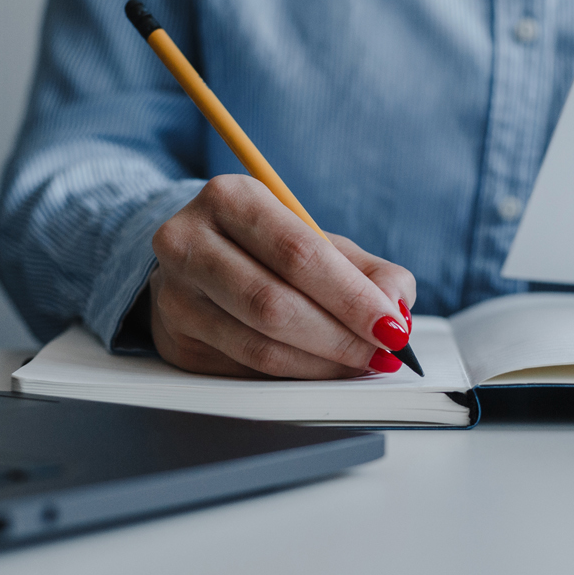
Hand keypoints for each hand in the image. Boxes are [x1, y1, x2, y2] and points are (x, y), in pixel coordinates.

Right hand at [147, 175, 417, 377]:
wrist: (192, 258)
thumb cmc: (262, 247)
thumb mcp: (314, 238)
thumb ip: (366, 269)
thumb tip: (396, 307)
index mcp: (230, 198)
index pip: (298, 254)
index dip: (351, 297)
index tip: (392, 327)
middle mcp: (189, 242)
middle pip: (274, 304)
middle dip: (339, 337)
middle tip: (380, 354)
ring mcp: (176, 295)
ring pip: (259, 346)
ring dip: (321, 364)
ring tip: (358, 364)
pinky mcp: (176, 340)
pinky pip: (246, 370)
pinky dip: (294, 376)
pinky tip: (320, 369)